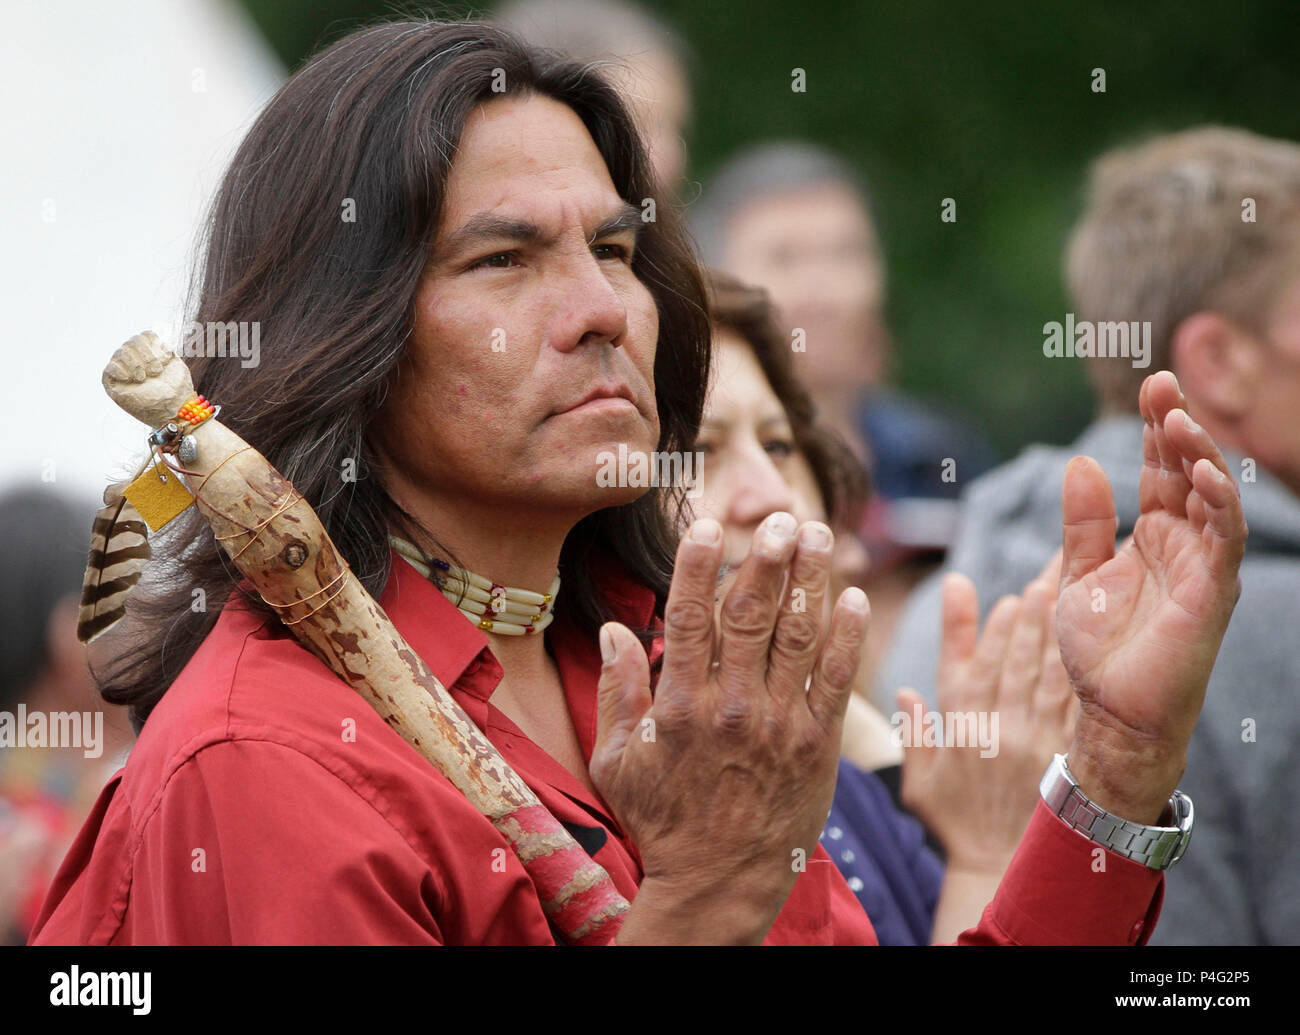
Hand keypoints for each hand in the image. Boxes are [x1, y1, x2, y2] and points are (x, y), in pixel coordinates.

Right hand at [101, 330, 195, 427]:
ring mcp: (124, 371)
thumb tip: (151, 335)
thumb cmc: (178, 390)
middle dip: (146, 355)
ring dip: (135, 364)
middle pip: (132, 341)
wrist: (176, 411)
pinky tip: (132, 379)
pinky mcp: (115, 384)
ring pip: (121, 352)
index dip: (154, 346)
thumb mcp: (175, 364)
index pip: (144, 336)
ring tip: (144, 378)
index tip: (165, 361)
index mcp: (150, 354)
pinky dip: (121, 370)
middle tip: (155, 372)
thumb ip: (163, 348)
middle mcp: (136, 360)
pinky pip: (110, 368)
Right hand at [590, 513, 869, 943]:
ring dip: (809, 580)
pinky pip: (834, 681)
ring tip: (816, 533)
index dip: (696, 566)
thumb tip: (614, 628)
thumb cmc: (662, 819)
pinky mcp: (816, 745)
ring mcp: (778, 725)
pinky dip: (845, 637)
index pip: (688, 619)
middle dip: (767, 560)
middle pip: (751, 617)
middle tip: (781, 517)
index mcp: (678, 706)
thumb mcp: (617, 761)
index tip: (706, 525)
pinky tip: (852, 597)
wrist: (718, 883)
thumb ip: (617, 691)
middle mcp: (730, 708)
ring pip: (797, 637)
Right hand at [898, 553, 1076, 873]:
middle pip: (1013, 659)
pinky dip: (1077, 666)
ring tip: (1067, 589)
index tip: (997, 599)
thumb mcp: (920, 785)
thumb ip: (915, 736)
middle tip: (1047, 570)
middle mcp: (997, 729)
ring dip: (1055, 628)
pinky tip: (1087, 640)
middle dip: (1030, 612)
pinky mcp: (1065, 754)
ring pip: (1044, 672)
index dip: (983, 630)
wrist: (1002, 870)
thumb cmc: (957, 825)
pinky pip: (1073, 702)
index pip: (970, 669)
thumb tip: (906, 692)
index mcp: (960, 731)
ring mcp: (1034, 741)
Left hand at [1058, 371, 1246, 822]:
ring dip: (1199, 455)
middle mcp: (1184, 542)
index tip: (1149, 385)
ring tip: (1177, 419)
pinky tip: (1201, 474)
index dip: (1156, 427)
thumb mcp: (1078, 574)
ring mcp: (1203, 564)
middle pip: (1188, 470)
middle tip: (1161, 384)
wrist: (1111, 711)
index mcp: (1151, 533)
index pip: (1160, 467)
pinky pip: (1223, 537)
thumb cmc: (1098, 649)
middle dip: (1177, 425)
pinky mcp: (1213, 589)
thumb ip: (1083, 523)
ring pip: (1213, 495)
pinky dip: (1217, 503)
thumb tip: (1081, 463)